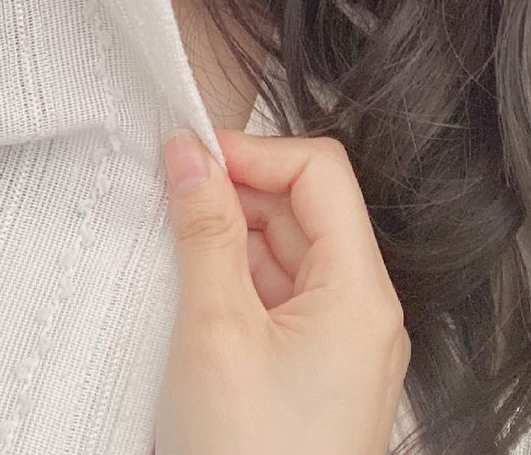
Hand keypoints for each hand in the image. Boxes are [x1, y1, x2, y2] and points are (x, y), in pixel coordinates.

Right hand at [154, 126, 411, 454]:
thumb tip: (189, 152)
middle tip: (168, 198)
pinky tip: (189, 295)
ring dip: (229, 239)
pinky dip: (233, 284)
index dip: (255, 152)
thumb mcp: (215, 329)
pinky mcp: (313, 378)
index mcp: (360, 291)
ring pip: (286, 254)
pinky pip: (278, 301)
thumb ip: (204, 228)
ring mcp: (340, 347)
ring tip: (172, 251)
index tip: (192, 157)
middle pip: (303, 210)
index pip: (320, 173)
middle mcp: (362, 312)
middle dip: (235, 194)